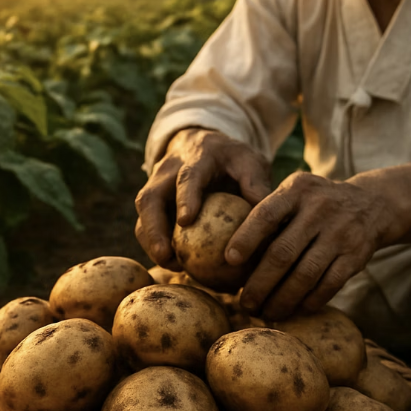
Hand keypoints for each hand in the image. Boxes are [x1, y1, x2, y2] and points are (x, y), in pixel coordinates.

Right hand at [135, 128, 270, 267]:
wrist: (205, 145)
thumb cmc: (233, 159)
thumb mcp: (250, 163)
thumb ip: (256, 185)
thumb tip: (266, 219)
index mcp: (197, 156)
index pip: (188, 175)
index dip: (185, 197)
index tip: (186, 220)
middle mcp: (169, 169)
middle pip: (150, 196)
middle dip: (153, 227)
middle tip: (164, 254)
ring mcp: (156, 184)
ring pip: (144, 213)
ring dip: (151, 241)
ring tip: (170, 264)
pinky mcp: (153, 201)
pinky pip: (146, 224)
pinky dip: (155, 244)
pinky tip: (174, 264)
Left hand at [226, 172, 393, 318]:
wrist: (372, 204)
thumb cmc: (315, 203)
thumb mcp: (295, 192)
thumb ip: (269, 212)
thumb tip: (229, 254)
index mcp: (296, 190)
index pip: (266, 214)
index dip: (246, 238)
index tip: (228, 261)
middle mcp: (319, 209)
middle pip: (283, 252)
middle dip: (260, 283)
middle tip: (245, 303)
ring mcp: (340, 233)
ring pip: (305, 275)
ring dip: (282, 300)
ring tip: (266, 313)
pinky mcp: (356, 256)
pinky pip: (328, 285)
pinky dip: (309, 301)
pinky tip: (295, 310)